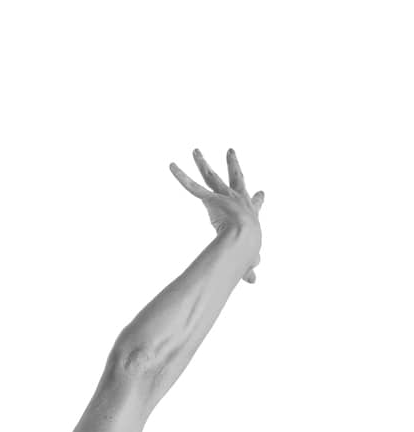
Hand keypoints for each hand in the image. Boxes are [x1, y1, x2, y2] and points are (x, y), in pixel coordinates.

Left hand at [169, 147, 264, 282]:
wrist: (243, 240)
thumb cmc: (248, 250)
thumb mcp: (250, 259)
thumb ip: (248, 268)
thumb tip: (252, 281)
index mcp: (250, 213)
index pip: (255, 204)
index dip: (258, 200)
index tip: (261, 193)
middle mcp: (238, 199)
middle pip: (235, 177)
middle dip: (232, 164)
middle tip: (230, 151)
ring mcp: (223, 196)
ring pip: (211, 176)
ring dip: (202, 163)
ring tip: (195, 150)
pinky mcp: (209, 198)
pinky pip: (191, 186)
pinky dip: (180, 176)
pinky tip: (171, 166)